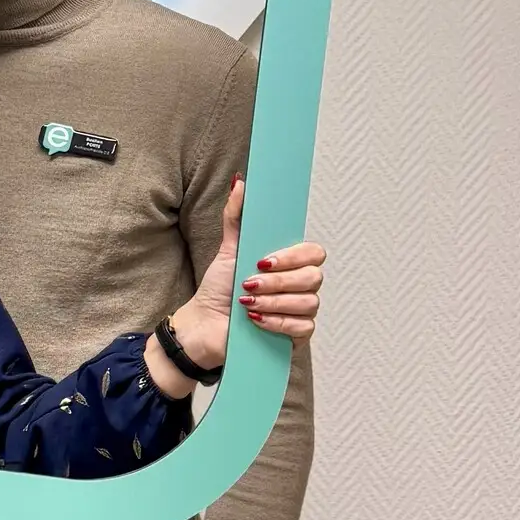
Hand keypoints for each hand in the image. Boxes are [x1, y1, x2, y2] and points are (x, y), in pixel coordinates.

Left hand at [169, 177, 326, 373]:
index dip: (292, 257)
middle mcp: (302, 286)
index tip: (263, 261)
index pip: (314, 253)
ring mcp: (302, 311)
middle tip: (248, 284)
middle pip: (313, 278)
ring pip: (309, 302)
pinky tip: (255, 321)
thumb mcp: (228, 249)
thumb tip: (240, 182)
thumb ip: (236, 216)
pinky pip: (303, 327)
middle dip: (277, 282)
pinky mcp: (297, 336)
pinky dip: (276, 323)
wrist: (205, 325)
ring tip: (247, 303)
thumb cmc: (219, 289)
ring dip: (273, 302)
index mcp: (291, 264)